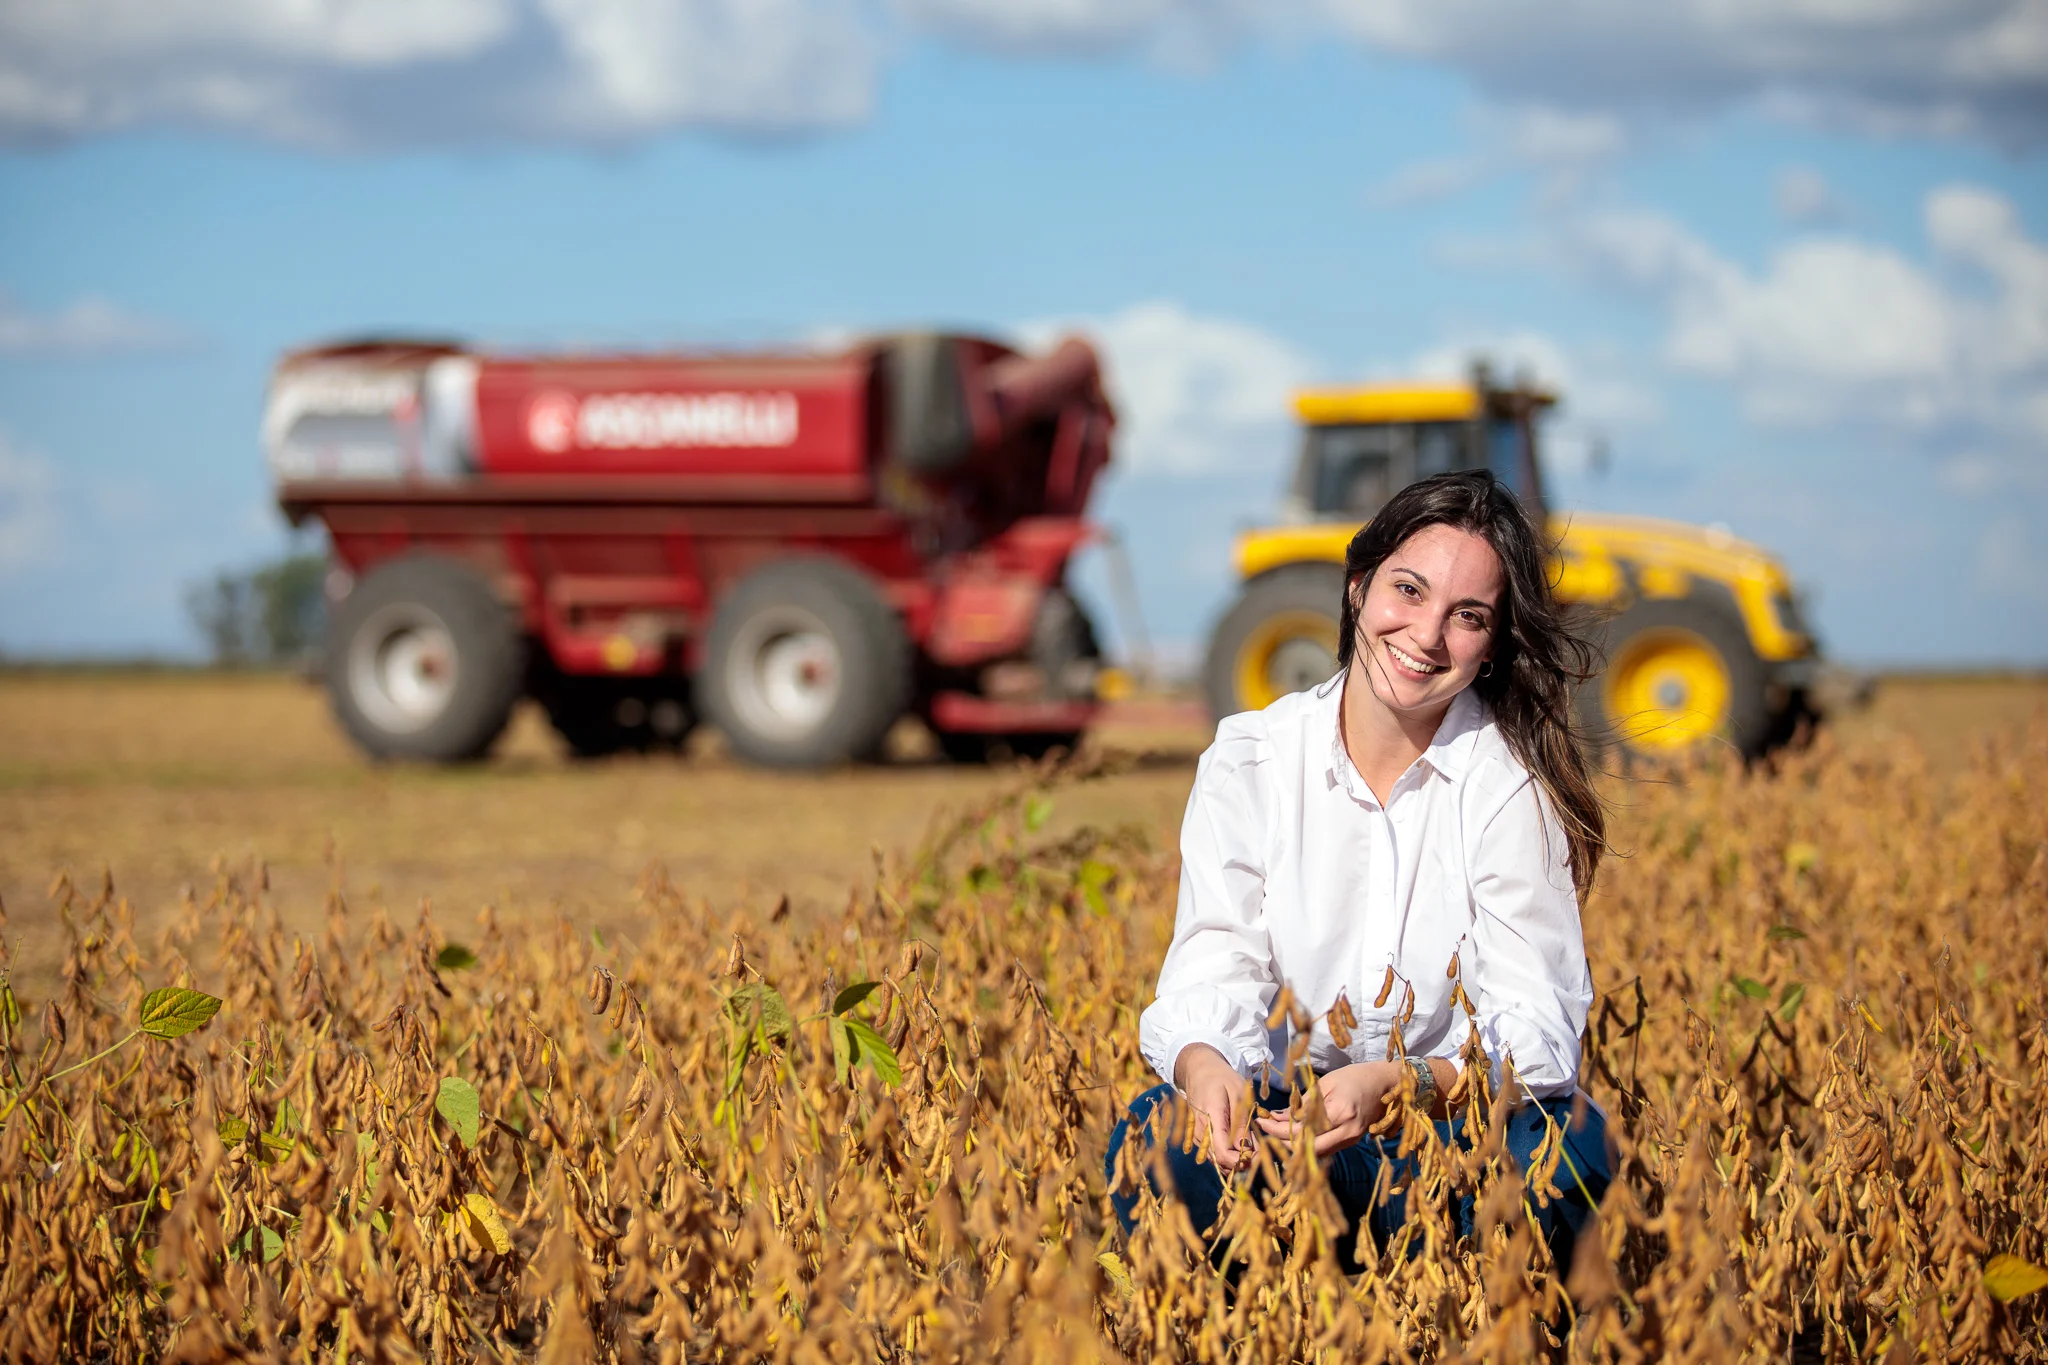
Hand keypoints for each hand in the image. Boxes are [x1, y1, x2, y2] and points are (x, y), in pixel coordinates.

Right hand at [1174, 1044, 1253, 1172]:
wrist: (1199, 1071)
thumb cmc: (1222, 1079)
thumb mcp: (1239, 1093)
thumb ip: (1242, 1122)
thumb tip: (1247, 1148)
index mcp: (1212, 1116)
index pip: (1222, 1151)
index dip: (1240, 1160)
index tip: (1256, 1156)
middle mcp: (1201, 1129)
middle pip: (1219, 1160)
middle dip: (1240, 1162)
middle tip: (1258, 1152)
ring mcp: (1197, 1134)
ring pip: (1215, 1160)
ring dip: (1234, 1160)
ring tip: (1251, 1147)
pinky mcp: (1198, 1137)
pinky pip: (1212, 1154)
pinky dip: (1226, 1155)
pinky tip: (1238, 1145)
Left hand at [1255, 1061, 1400, 1156]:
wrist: (1385, 1084)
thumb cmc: (1354, 1077)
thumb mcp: (1325, 1084)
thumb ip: (1302, 1103)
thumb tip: (1278, 1117)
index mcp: (1340, 1112)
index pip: (1301, 1130)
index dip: (1278, 1129)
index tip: (1261, 1122)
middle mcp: (1346, 1131)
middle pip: (1307, 1148)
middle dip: (1283, 1142)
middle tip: (1265, 1132)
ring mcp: (1351, 1140)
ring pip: (1316, 1153)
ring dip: (1294, 1146)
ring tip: (1275, 1133)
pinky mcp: (1352, 1142)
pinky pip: (1325, 1149)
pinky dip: (1307, 1145)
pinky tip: (1294, 1136)